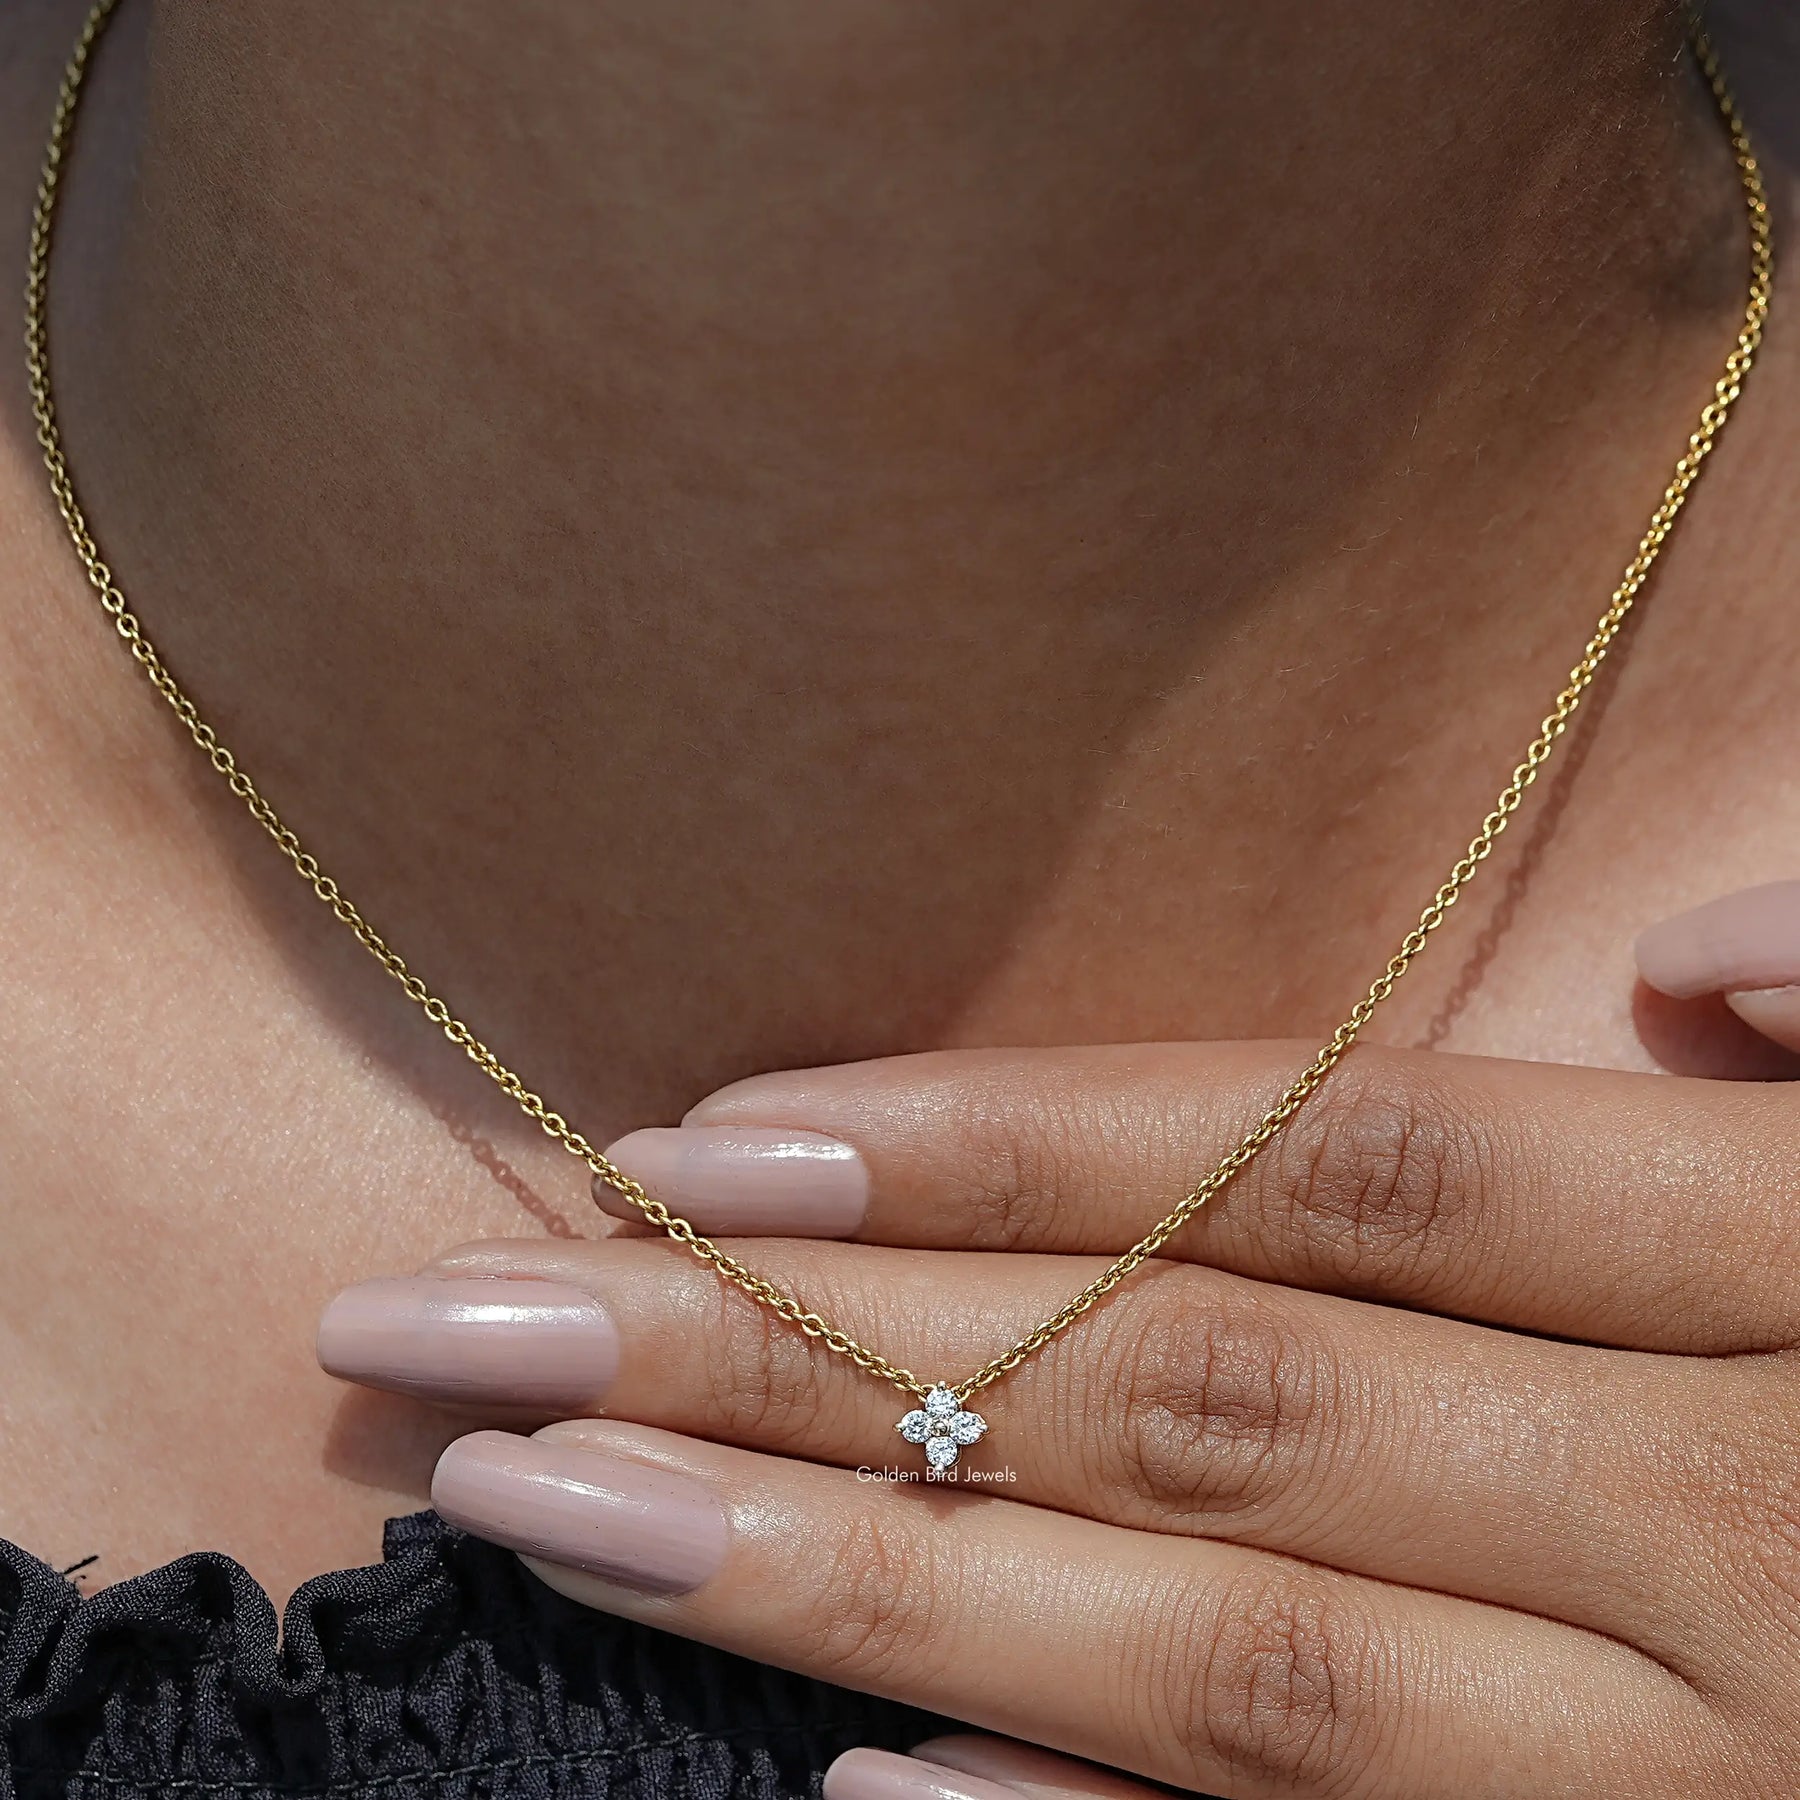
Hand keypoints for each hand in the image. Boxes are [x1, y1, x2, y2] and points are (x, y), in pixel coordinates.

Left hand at [316, 890, 1799, 1799]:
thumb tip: (1711, 960)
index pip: (1325, 1172)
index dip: (1014, 1146)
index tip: (709, 1139)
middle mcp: (1734, 1521)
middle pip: (1194, 1399)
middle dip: (810, 1358)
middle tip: (472, 1326)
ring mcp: (1701, 1769)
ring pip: (1219, 1654)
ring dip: (853, 1592)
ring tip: (548, 1518)